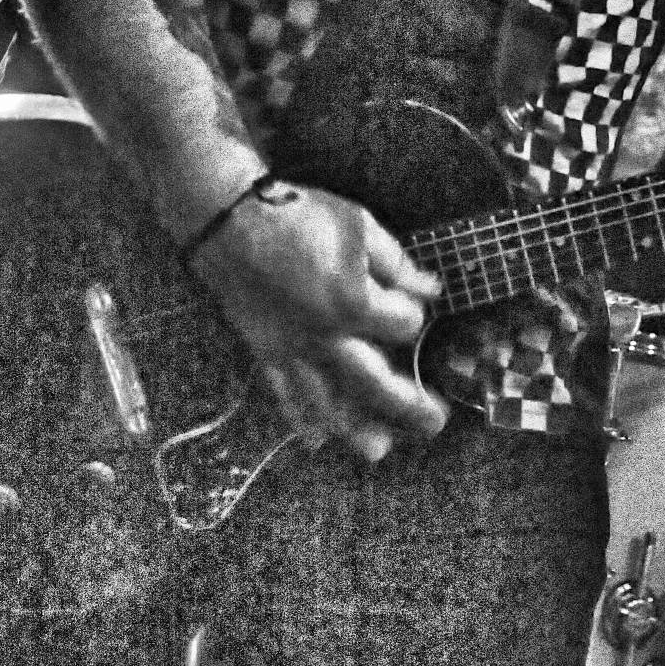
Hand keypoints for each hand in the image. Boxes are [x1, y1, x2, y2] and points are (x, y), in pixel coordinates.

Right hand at [191, 179, 447, 463]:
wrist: (229, 220)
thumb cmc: (297, 215)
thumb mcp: (358, 225)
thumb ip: (397, 263)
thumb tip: (429, 288)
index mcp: (353, 302)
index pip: (404, 324)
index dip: (415, 312)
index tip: (414, 299)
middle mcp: (326, 337)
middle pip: (376, 384)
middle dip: (409, 406)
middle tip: (435, 422)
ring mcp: (293, 349)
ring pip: (328, 402)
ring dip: (356, 430)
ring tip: (380, 450)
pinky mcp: (265, 350)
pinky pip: (284, 393)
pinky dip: (300, 418)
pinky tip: (315, 438)